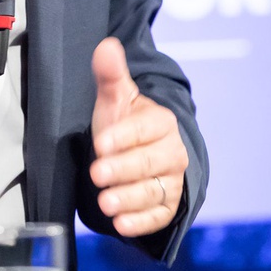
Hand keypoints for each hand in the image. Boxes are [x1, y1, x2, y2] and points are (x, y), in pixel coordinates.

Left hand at [89, 37, 188, 236]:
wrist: (140, 154)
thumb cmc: (124, 123)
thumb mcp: (115, 99)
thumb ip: (110, 75)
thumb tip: (106, 45)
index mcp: (161, 122)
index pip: (143, 130)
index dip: (122, 137)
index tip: (100, 144)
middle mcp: (172, 152)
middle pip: (148, 163)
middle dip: (123, 170)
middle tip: (98, 174)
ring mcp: (172, 181)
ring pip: (153, 191)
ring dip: (129, 199)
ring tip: (106, 204)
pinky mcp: (168, 207)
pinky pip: (157, 216)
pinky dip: (140, 222)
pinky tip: (121, 225)